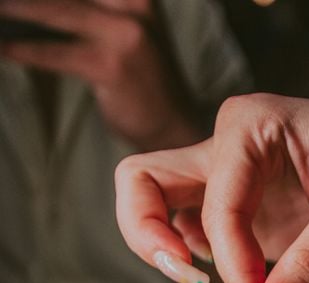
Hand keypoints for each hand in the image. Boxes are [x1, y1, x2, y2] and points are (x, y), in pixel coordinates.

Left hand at [0, 0, 201, 148]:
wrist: (174, 126)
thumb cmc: (140, 80)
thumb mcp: (121, 30)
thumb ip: (85, 12)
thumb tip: (26, 8)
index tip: (11, 4)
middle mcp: (132, 4)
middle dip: (22, 2)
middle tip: (0, 4)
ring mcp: (124, 34)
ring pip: (53, 11)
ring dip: (14, 13)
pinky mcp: (112, 65)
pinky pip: (55, 52)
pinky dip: (23, 49)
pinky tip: (2, 47)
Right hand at [115, 93, 308, 282]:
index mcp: (251, 126)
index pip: (215, 206)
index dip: (233, 265)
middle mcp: (229, 150)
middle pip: (143, 184)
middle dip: (150, 238)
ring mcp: (231, 186)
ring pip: (159, 213)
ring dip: (175, 261)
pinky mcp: (244, 220)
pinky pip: (201, 245)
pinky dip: (212, 275)